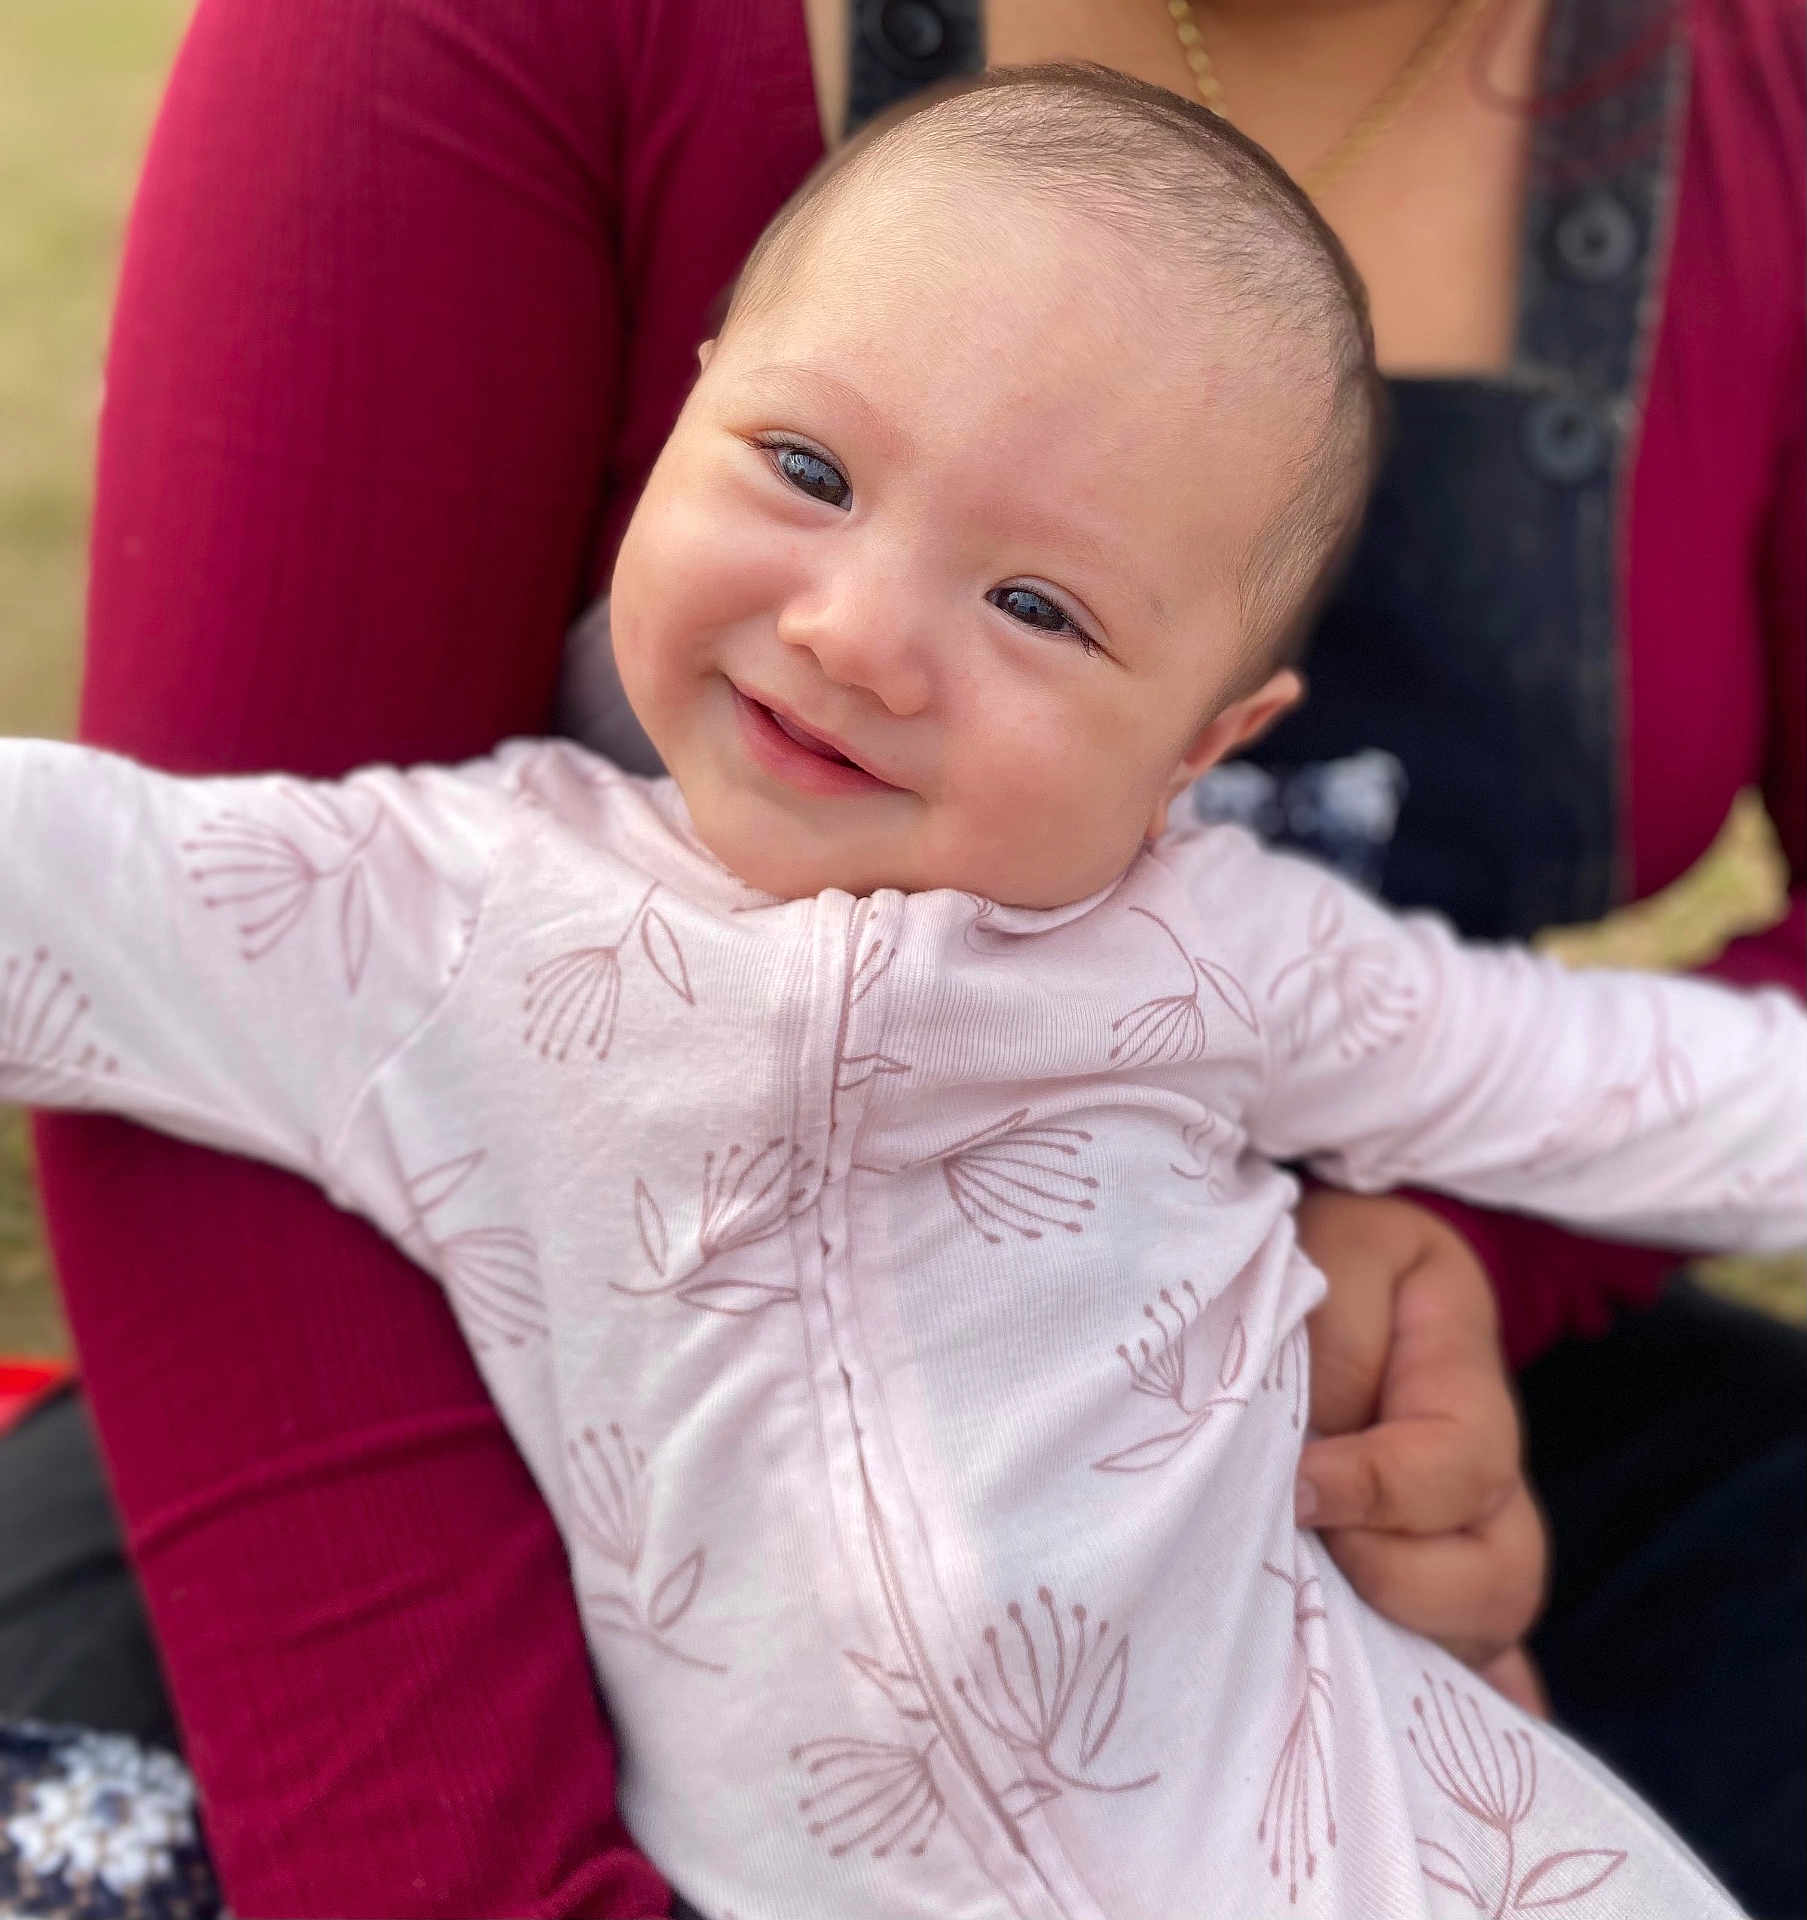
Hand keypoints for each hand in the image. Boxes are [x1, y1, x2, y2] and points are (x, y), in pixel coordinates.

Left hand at [1294, 1187, 1547, 1693]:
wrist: (1327, 1268)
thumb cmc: (1325, 1255)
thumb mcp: (1335, 1255)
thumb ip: (1336, 1341)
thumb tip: (1317, 1467)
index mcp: (1468, 1397)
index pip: (1456, 1473)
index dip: (1377, 1488)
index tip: (1296, 1483)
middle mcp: (1484, 1491)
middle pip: (1498, 1584)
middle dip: (1396, 1580)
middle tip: (1300, 1539)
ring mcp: (1458, 1548)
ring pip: (1475, 1641)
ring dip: (1394, 1639)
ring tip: (1305, 1615)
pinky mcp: (1414, 1588)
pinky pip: (1459, 1669)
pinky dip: (1445, 1706)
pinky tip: (1398, 1743)